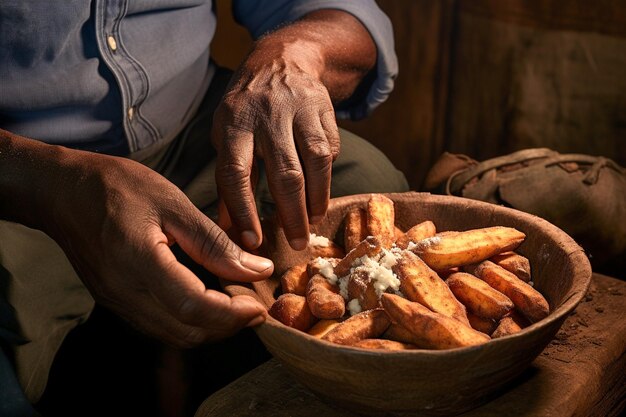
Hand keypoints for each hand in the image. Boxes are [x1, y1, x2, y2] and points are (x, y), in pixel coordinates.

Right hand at [46, 150, 273, 346]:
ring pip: (174, 335)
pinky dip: (189, 322)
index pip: (194, 308)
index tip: (258, 304)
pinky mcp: (116, 302)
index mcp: (139, 262)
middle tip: (253, 304)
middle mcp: (125, 293)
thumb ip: (214, 242)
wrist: (62, 192)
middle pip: (186, 332)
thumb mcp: (172, 203)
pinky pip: (159, 326)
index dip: (232, 315)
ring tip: (235, 303)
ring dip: (210, 327)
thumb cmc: (117, 188)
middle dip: (227, 326)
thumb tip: (256, 269)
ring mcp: (118, 302)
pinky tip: (206, 300)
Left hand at [212, 51, 339, 250]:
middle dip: (293, 215)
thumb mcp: (226, 136)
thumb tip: (230, 231)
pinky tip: (320, 191)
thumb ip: (228, 181)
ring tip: (314, 222)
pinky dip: (327, 175)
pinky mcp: (324, 108)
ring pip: (316, 162)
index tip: (254, 240)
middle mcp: (267, 115)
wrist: (280, 61)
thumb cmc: (245, 110)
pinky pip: (331, 148)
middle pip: (284, 173)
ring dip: (317, 199)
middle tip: (298, 244)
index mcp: (234, 124)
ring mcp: (299, 109)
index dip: (245, 210)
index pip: (236, 173)